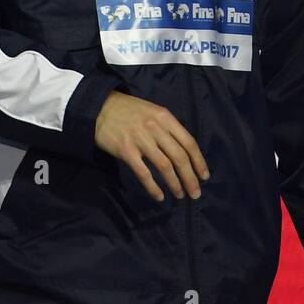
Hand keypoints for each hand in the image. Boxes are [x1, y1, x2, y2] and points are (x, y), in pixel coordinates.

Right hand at [94, 90, 209, 202]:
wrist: (99, 107)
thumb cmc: (128, 110)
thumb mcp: (152, 112)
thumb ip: (168, 127)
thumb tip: (184, 150)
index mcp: (165, 117)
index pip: (189, 142)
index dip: (199, 161)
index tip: (204, 176)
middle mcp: (155, 128)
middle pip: (179, 157)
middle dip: (190, 178)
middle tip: (195, 193)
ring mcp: (140, 139)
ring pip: (165, 166)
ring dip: (175, 184)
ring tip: (180, 195)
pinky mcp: (126, 151)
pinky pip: (144, 173)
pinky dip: (154, 187)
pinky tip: (159, 196)